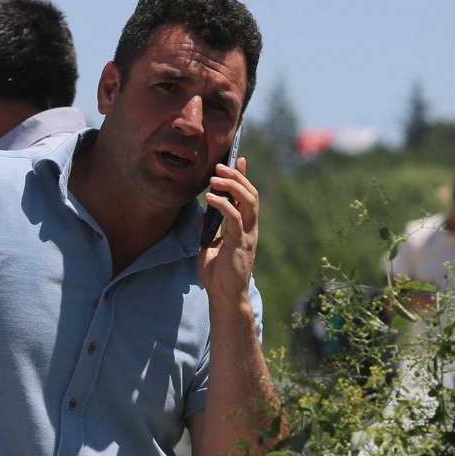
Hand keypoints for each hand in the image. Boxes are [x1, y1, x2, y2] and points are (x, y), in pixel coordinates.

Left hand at [198, 155, 258, 303]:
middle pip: (251, 194)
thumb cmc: (217, 274)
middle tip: (220, 165)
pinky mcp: (241, 244)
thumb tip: (204, 213)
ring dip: (232, 185)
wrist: (224, 297)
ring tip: (215, 177)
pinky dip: (223, 205)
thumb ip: (210, 228)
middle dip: (237, 176)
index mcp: (244, 227)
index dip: (244, 176)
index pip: (247, 196)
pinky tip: (210, 198)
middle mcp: (250, 228)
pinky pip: (234, 218)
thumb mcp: (209, 246)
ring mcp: (248, 235)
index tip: (238, 158)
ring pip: (248, 202)